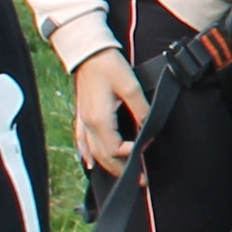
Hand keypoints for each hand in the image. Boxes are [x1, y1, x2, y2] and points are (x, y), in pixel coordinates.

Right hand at [70, 53, 151, 176]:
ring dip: (108, 166)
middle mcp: (88, 124)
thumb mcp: (131, 85)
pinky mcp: (81, 115)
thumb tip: (150, 127)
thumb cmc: (109, 66)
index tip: (146, 150)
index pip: (114, 149)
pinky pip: (81, 141)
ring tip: (124, 175)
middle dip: (122, 170)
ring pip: (93, 152)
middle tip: (141, 180)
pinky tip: (90, 162)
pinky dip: (87, 154)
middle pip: (104, 157)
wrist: (89, 52)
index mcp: (100, 119)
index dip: (131, 154)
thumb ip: (141, 109)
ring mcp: (83, 121)